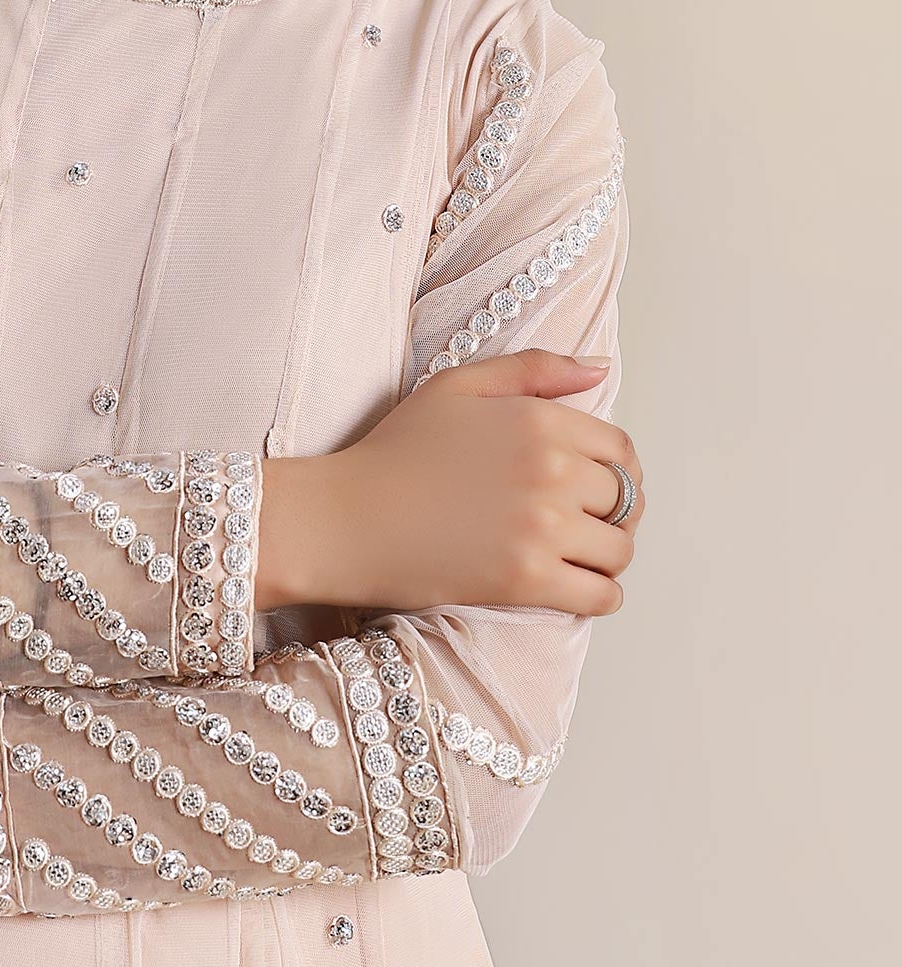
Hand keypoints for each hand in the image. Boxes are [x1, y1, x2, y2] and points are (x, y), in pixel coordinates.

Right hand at [258, 348, 644, 618]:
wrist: (343, 520)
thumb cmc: (392, 452)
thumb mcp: (457, 387)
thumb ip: (533, 370)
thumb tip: (600, 370)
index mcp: (538, 419)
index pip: (620, 450)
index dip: (616, 472)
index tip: (596, 489)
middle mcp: (550, 470)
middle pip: (624, 500)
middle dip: (612, 515)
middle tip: (584, 528)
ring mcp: (541, 528)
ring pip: (618, 551)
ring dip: (606, 558)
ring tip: (578, 560)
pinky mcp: (527, 580)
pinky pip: (600, 595)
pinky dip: (600, 596)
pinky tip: (577, 589)